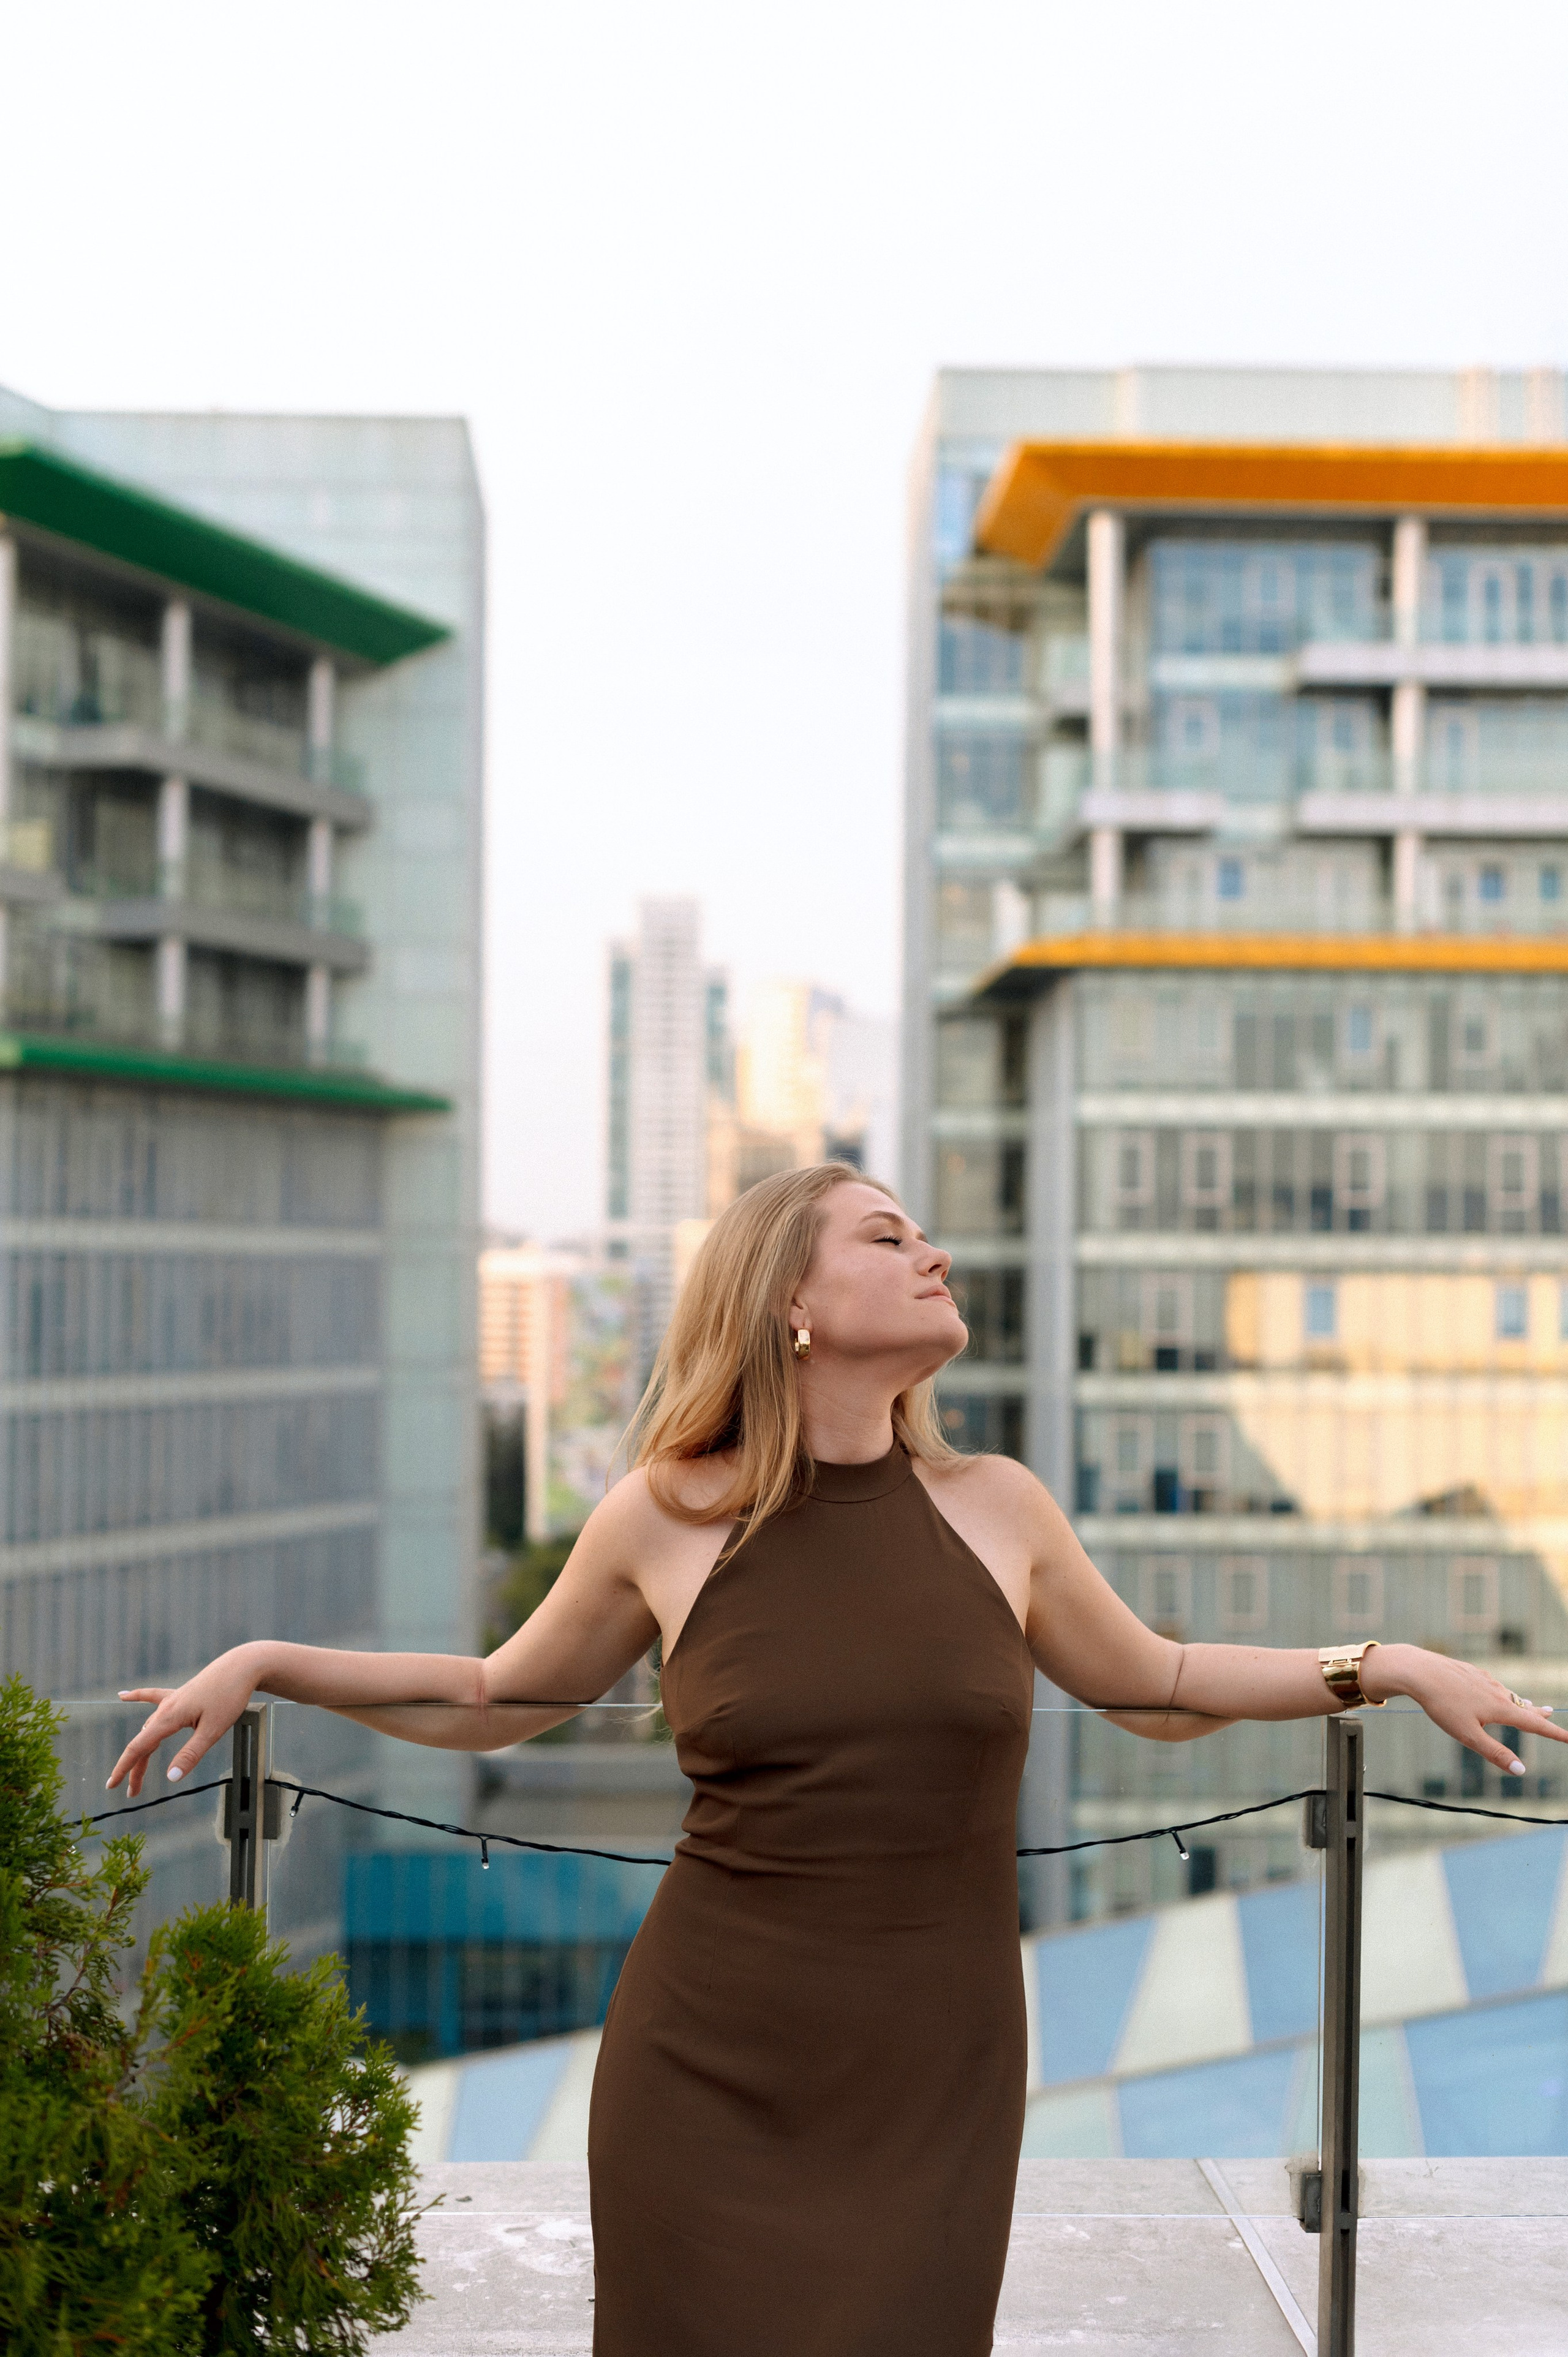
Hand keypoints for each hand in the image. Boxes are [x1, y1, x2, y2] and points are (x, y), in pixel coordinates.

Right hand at [108, 1648, 265, 1796]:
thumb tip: (170, 1777)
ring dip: (141, 1750)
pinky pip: (153, 1696)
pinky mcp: (181, 1694)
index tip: (111, 1786)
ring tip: (135, 1772)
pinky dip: (137, 1697)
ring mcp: (172, 1699)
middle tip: (131, 1794)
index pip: (139, 1748)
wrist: (242, 1667)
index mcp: (169, 1718)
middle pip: (143, 1742)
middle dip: (135, 1768)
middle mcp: (165, 1708)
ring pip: (149, 1728)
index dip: (124, 1768)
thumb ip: (190, 1754)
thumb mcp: (212, 1731)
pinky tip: (122, 1696)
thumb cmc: (229, 1697)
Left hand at [1367, 1643, 1563, 1777]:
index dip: (1554, 1733)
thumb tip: (1521, 1771)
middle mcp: (1496, 1691)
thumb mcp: (1469, 1736)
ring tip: (1527, 1705)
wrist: (1419, 1671)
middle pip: (1522, 1705)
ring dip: (1518, 1701)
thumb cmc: (1442, 1705)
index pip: (1534, 1724)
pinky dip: (1499, 1691)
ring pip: (1506, 1693)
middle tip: (1550, 1713)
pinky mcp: (1469, 1672)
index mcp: (1500, 1708)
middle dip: (1537, 1713)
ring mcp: (1483, 1679)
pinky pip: (1490, 1683)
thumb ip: (1495, 1753)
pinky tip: (1492, 1689)